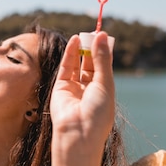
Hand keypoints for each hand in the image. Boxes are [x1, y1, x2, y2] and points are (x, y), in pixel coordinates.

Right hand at [49, 32, 114, 157]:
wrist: (79, 133)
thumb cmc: (98, 113)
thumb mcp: (105, 83)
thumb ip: (102, 59)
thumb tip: (102, 36)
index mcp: (104, 90)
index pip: (103, 65)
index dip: (103, 51)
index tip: (104, 35)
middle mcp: (89, 88)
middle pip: (90, 62)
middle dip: (92, 48)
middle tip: (94, 32)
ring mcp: (74, 88)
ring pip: (77, 63)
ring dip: (81, 49)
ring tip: (85, 34)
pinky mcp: (60, 87)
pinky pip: (66, 67)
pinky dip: (69, 53)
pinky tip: (74, 40)